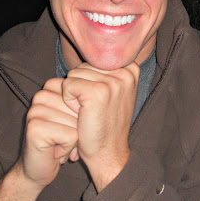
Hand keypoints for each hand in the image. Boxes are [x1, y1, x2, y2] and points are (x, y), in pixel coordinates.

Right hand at [19, 77, 79, 188]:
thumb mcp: (80, 115)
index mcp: (51, 88)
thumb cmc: (65, 141)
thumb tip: (110, 87)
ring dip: (76, 139)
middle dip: (82, 126)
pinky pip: (70, 135)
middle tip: (68, 137)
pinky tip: (59, 152)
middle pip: (81, 106)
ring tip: (63, 145)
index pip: (82, 91)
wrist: (42, 170)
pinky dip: (70, 148)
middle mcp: (41, 96)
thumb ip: (88, 98)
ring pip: (77, 121)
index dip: (86, 111)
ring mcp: (36, 110)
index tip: (76, 124)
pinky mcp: (36, 128)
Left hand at [62, 62, 139, 190]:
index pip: (95, 60)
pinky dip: (68, 100)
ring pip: (74, 74)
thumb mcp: (117, 92)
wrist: (109, 152)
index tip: (101, 99)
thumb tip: (91, 48)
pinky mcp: (97, 92)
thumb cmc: (107, 123)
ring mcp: (113, 82)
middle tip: (93, 107)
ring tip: (88, 111)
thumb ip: (108, 71)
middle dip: (81, 85)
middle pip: (84, 65)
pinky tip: (81, 114)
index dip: (90, 79)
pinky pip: (68, 85)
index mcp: (131, 68)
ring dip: (74, 94)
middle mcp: (126, 72)